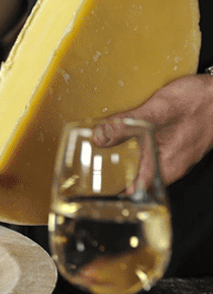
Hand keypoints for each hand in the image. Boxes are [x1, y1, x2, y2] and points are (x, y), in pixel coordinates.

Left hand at [94, 74, 212, 184]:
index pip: (135, 191)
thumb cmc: (201, 102)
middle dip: (114, 175)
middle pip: (137, 180)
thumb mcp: (159, 110)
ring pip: (144, 166)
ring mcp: (174, 157)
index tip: (96, 189)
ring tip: (103, 156)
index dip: (114, 191)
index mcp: (166, 166)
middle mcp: (171, 166)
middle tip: (92, 169)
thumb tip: (100, 137)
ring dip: (126, 162)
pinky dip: (137, 151)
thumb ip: (127, 124)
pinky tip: (126, 140)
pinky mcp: (176, 146)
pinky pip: (152, 155)